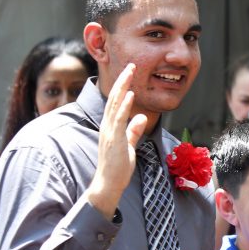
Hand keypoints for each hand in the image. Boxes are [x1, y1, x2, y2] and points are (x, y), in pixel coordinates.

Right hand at [88, 63, 147, 217]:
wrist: (107, 185)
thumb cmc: (117, 169)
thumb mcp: (128, 146)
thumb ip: (133, 131)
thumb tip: (141, 117)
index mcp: (110, 127)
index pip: (116, 102)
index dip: (122, 86)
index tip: (130, 73)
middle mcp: (107, 126)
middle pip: (114, 98)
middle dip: (122, 80)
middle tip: (131, 65)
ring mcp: (109, 132)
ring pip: (115, 104)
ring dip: (123, 87)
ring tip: (130, 72)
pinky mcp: (114, 139)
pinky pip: (119, 119)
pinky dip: (124, 106)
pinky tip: (130, 94)